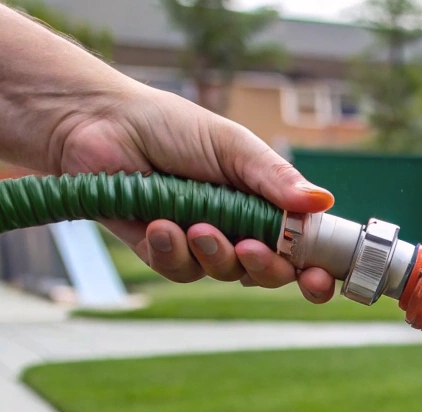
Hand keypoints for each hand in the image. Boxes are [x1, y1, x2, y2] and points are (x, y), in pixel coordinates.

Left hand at [48, 84, 339, 301]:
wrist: (98, 125)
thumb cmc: (168, 126)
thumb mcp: (232, 146)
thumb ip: (274, 177)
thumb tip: (323, 202)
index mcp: (264, 202)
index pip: (302, 247)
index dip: (315, 269)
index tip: (321, 277)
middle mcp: (238, 227)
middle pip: (270, 272)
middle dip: (266, 268)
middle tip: (252, 250)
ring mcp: (200, 242)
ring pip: (225, 274)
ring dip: (215, 255)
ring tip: (196, 225)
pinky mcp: (161, 251)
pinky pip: (180, 270)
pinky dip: (173, 251)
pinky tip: (159, 224)